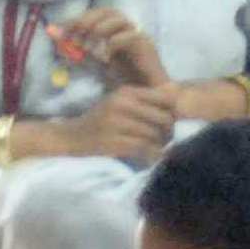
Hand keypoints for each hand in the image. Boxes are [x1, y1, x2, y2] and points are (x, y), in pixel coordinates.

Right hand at [49, 85, 177, 163]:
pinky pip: (145, 149)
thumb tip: (176, 94)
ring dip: (160, 145)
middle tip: (166, 139)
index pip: (164, 99)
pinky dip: (151, 155)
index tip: (170, 122)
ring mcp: (117, 123)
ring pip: (155, 136)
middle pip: (164, 119)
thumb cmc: (103, 119)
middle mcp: (122, 104)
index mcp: (126, 92)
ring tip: (155, 147)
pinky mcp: (115, 141)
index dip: (173, 113)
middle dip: (169, 132)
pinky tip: (149, 156)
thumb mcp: (121, 103)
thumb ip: (146, 101)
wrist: (73, 136)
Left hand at [56, 8, 170, 90]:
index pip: (94, 14)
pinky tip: (105, 59)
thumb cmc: (124, 81)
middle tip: (74, 37)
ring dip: (100, 30)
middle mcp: (127, 29)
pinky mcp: (148, 47)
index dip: (76, 19)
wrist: (149, 98)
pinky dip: (114, 44)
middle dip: (87, 21)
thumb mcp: (93, 62)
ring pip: (119, 19)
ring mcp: (139, 36)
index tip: (60, 31)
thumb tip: (52, 32)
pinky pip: (130, 36)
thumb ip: (75, 47)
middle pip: (107, 11)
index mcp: (115, 30)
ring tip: (89, 49)